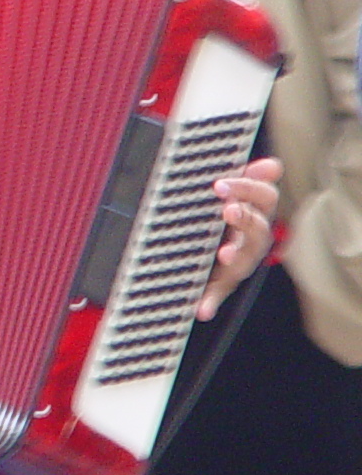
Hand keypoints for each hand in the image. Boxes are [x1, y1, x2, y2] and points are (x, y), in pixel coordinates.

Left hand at [199, 156, 282, 318]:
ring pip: (245, 259)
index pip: (264, 198)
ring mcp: (239, 262)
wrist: (210, 251)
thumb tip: (272, 164)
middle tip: (227, 210)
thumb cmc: (221, 217)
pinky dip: (210, 301)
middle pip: (257, 227)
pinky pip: (217, 293)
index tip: (222, 185)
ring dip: (235, 255)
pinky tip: (201, 310)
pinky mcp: (221, 282)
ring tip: (224, 254)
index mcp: (254, 212)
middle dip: (244, 218)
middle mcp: (251, 239)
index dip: (248, 189)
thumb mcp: (232, 195)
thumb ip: (249, 180)